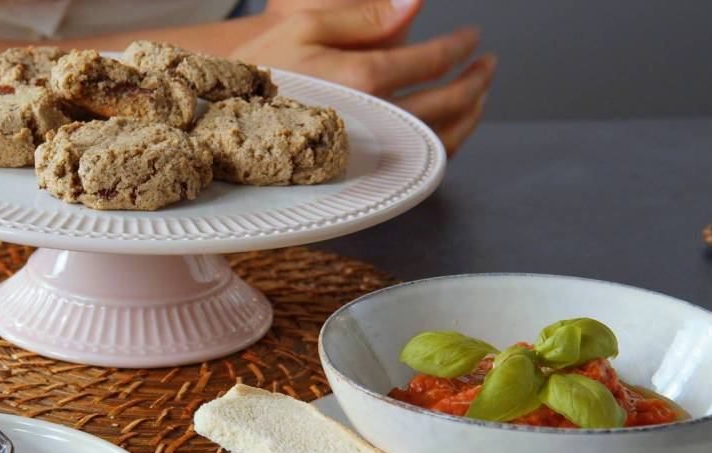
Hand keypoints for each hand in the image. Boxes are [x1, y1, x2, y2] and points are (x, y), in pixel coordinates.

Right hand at [234, 0, 494, 155]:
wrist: (222, 123)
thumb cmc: (261, 69)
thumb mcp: (306, 24)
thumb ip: (366, 14)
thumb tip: (417, 2)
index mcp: (361, 78)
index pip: (431, 61)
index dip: (459, 46)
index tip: (472, 37)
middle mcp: (372, 120)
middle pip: (447, 105)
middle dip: (477, 82)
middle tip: (489, 65)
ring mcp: (369, 154)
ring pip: (440, 143)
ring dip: (470, 117)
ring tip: (479, 95)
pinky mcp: (362, 177)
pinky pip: (416, 169)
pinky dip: (445, 149)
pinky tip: (450, 130)